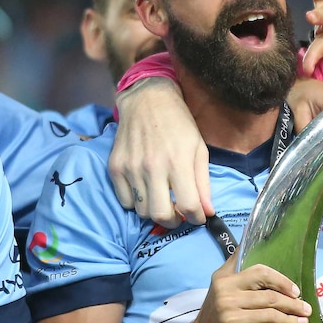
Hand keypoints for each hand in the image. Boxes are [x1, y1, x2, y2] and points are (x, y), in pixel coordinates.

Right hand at [109, 77, 211, 226]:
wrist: (147, 100)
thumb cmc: (179, 124)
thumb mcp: (199, 149)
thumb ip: (203, 183)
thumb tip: (208, 212)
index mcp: (178, 162)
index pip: (188, 205)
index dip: (196, 218)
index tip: (198, 217)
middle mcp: (152, 167)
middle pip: (160, 215)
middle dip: (173, 222)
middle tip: (179, 215)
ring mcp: (130, 168)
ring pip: (141, 211)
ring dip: (154, 211)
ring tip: (162, 198)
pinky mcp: (114, 167)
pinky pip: (125, 200)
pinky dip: (137, 202)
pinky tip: (146, 189)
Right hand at [184, 253, 310, 322]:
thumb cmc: (216, 311)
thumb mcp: (221, 282)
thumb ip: (237, 260)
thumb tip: (250, 228)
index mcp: (225, 281)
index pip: (260, 273)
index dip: (282, 281)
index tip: (296, 291)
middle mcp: (227, 298)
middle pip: (270, 298)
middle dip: (293, 304)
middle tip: (306, 309)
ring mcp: (232, 320)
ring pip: (272, 317)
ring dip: (293, 320)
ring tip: (303, 322)